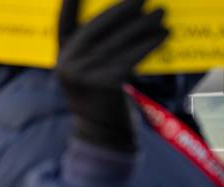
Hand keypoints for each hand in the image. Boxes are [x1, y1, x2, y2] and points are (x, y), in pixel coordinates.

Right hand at [54, 0, 169, 150]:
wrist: (103, 136)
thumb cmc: (101, 102)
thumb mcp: (87, 76)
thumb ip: (92, 52)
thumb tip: (127, 20)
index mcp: (61, 58)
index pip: (63, 25)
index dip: (70, 5)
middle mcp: (68, 64)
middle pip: (98, 27)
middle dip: (123, 10)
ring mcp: (85, 74)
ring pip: (118, 41)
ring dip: (143, 25)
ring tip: (160, 14)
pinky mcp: (105, 83)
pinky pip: (131, 56)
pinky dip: (148, 43)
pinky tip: (162, 36)